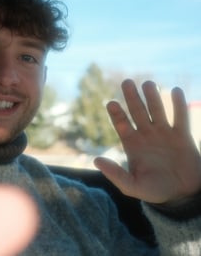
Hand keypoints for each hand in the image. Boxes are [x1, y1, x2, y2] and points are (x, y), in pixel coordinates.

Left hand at [94, 79, 200, 203]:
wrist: (181, 195)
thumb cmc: (154, 190)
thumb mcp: (132, 185)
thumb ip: (115, 174)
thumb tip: (96, 160)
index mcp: (131, 143)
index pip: (121, 123)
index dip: (116, 113)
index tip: (111, 103)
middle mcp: (146, 134)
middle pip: (137, 111)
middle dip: (132, 97)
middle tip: (127, 82)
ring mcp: (163, 133)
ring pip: (157, 110)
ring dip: (152, 97)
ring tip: (148, 84)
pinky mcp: (182, 136)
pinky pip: (180, 117)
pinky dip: (178, 104)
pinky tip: (175, 91)